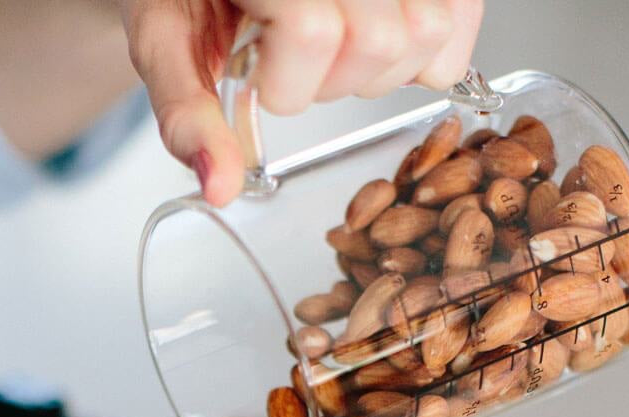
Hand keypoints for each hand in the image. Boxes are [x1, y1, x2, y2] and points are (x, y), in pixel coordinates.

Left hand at [117, 0, 483, 204]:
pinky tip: (385, 42)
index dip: (288, 79)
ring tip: (336, 41)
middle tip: (296, 60)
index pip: (313, 32)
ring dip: (382, 66)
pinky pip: (462, 14)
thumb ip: (188, 116)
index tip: (258, 74)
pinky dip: (433, 49)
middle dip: (336, 80)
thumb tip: (221, 187)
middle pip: (382, 40)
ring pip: (429, 30)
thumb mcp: (166, 42)